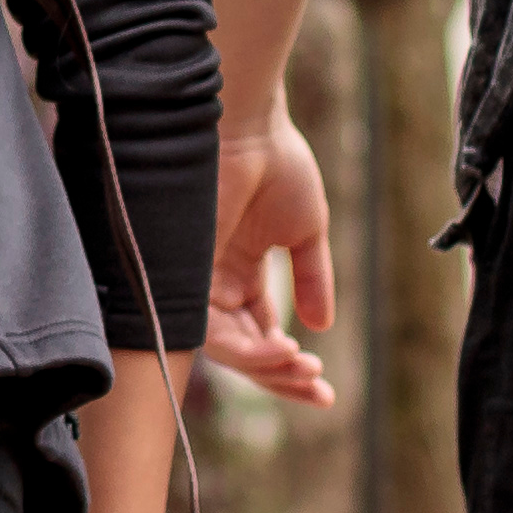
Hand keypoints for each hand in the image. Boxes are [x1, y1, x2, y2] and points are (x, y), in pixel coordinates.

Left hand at [203, 104, 342, 411]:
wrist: (249, 124)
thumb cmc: (276, 163)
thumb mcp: (305, 231)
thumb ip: (313, 278)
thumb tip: (323, 326)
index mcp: (240, 272)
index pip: (260, 334)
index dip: (290, 365)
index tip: (324, 388)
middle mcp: (215, 282)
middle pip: (245, 350)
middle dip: (283, 376)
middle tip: (319, 387)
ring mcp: (199, 282)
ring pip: (229, 351)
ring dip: (269, 367)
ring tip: (304, 367)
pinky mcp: (188, 278)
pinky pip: (213, 333)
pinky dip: (250, 348)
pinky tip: (284, 349)